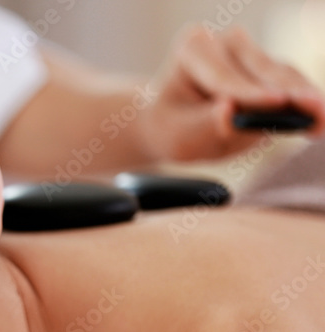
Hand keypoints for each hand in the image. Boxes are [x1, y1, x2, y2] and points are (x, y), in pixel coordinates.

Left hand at [137, 25, 324, 161]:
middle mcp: (225, 41)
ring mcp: (252, 52)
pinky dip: (305, 103)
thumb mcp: (179, 136)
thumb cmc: (173, 128)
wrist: (176, 125)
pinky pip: (292, 85)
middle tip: (314, 111)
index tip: (278, 103)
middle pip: (261, 70)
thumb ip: (205, 126)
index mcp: (193, 49)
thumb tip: (229, 113)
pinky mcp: (271, 69)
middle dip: (289, 94)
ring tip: (321, 120)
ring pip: (283, 76)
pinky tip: (319, 120)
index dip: (251, 92)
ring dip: (304, 99)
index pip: (223, 75)